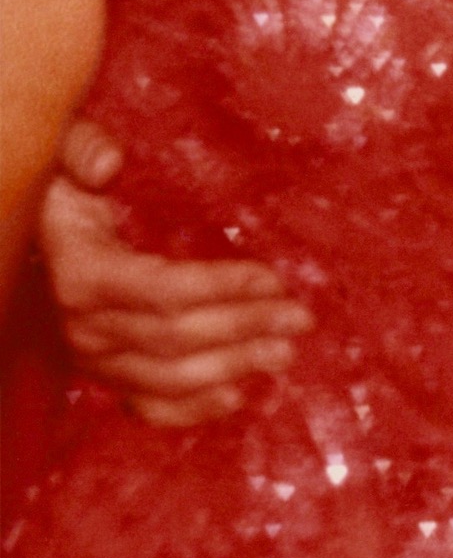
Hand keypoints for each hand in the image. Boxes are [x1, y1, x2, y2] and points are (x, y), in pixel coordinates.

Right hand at [39, 117, 313, 425]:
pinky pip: (149, 406)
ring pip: (170, 378)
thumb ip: (84, 149)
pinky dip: (194, 408)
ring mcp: (94, 360)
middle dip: (245, 328)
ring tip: (286, 352)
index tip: (275, 279)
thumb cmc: (67, 188)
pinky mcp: (105, 376)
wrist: (45, 238)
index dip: (222, 287)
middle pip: (176, 339)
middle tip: (301, 318)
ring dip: (233, 367)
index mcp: (82, 274)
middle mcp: (85, 328)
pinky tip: (239, 396)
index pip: (163, 290)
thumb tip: (110, 162)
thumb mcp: (65, 154)